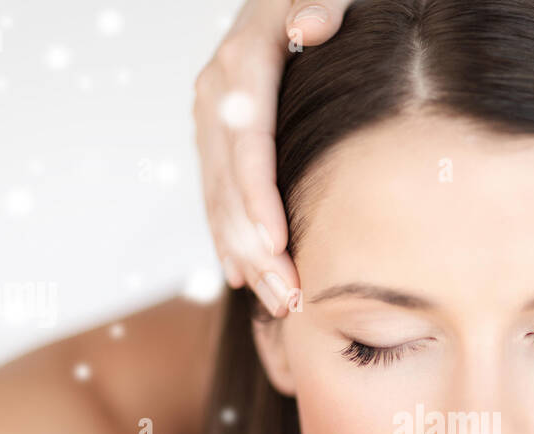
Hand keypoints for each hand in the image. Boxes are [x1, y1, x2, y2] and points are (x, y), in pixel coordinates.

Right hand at [193, 0, 354, 315]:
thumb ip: (323, 2)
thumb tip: (309, 26)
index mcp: (244, 61)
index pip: (248, 142)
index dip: (260, 198)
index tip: (277, 246)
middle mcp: (217, 94)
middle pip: (230, 183)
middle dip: (256, 248)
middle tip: (289, 299)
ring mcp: (211, 117)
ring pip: (219, 198)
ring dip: (244, 256)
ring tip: (277, 303)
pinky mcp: (215, 136)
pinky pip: (216, 196)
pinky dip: (228, 239)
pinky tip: (242, 279)